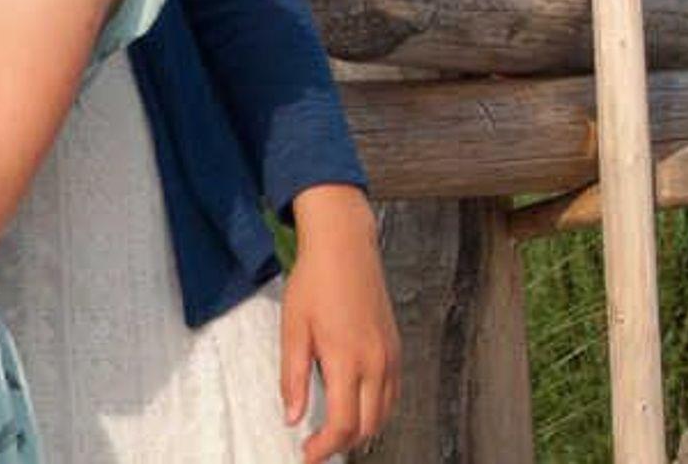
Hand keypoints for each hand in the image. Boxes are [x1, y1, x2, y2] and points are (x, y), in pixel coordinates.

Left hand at [280, 184, 399, 463]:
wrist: (345, 246)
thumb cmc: (315, 281)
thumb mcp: (293, 328)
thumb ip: (292, 377)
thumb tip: (292, 417)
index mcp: (347, 360)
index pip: (343, 424)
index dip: (325, 448)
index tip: (307, 454)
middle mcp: (376, 363)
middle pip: (368, 427)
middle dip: (343, 444)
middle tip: (317, 445)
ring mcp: (390, 356)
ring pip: (385, 413)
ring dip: (362, 429)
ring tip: (335, 430)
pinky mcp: (395, 347)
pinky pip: (393, 393)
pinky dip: (377, 409)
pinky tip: (358, 404)